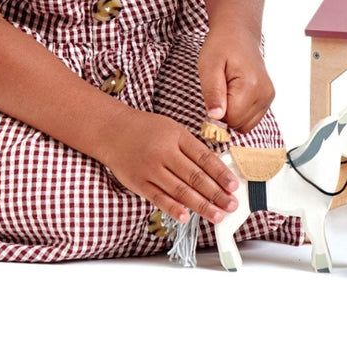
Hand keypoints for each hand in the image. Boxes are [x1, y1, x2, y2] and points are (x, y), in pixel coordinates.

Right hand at [97, 108, 238, 224]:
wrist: (112, 130)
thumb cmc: (146, 129)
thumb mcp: (172, 129)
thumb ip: (191, 147)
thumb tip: (215, 169)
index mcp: (177, 136)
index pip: (204, 157)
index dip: (221, 173)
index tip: (234, 186)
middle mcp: (164, 152)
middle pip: (195, 176)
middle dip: (216, 193)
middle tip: (232, 205)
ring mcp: (150, 169)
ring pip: (180, 191)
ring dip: (201, 205)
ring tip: (217, 215)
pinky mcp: (138, 183)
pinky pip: (159, 198)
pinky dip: (174, 209)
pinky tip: (187, 217)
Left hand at [198, 25, 274, 133]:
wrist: (238, 33)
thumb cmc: (221, 46)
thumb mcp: (208, 66)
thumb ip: (212, 93)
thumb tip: (215, 118)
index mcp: (251, 85)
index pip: (231, 120)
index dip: (217, 111)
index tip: (214, 93)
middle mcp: (265, 93)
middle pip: (239, 124)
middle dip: (225, 113)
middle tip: (221, 88)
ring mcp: (269, 96)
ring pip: (246, 125)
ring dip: (233, 113)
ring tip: (228, 89)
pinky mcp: (268, 97)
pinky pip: (252, 118)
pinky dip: (241, 111)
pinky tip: (236, 92)